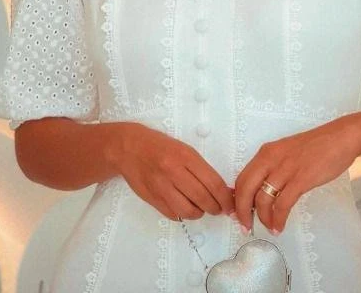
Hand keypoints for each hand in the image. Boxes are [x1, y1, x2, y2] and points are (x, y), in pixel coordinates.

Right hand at [105, 122, 235, 219]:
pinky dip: (183, 214)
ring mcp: (162, 187)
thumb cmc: (161, 146)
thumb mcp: (184, 150)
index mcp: (186, 156)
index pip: (213, 182)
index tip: (230, 204)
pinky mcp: (152, 199)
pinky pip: (173, 215)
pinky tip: (185, 207)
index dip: (225, 197)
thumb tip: (223, 189)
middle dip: (216, 208)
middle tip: (219, 209)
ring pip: (188, 211)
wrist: (130, 148)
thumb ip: (202, 169)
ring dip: (199, 213)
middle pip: (202, 198)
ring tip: (201, 208)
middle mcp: (174, 172)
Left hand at [233, 117, 360, 234]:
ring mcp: (285, 169)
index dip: (236, 199)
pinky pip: (282, 204)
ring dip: (262, 218)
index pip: (241, 178)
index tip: (238, 213)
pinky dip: (278, 219)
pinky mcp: (301, 179)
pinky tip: (279, 226)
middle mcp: (270, 159)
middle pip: (245, 189)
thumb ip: (272, 168)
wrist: (340, 138)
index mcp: (266, 152)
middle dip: (242, 212)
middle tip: (245, 226)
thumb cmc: (315, 146)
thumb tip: (260, 191)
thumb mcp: (286, 153)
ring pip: (262, 199)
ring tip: (268, 227)